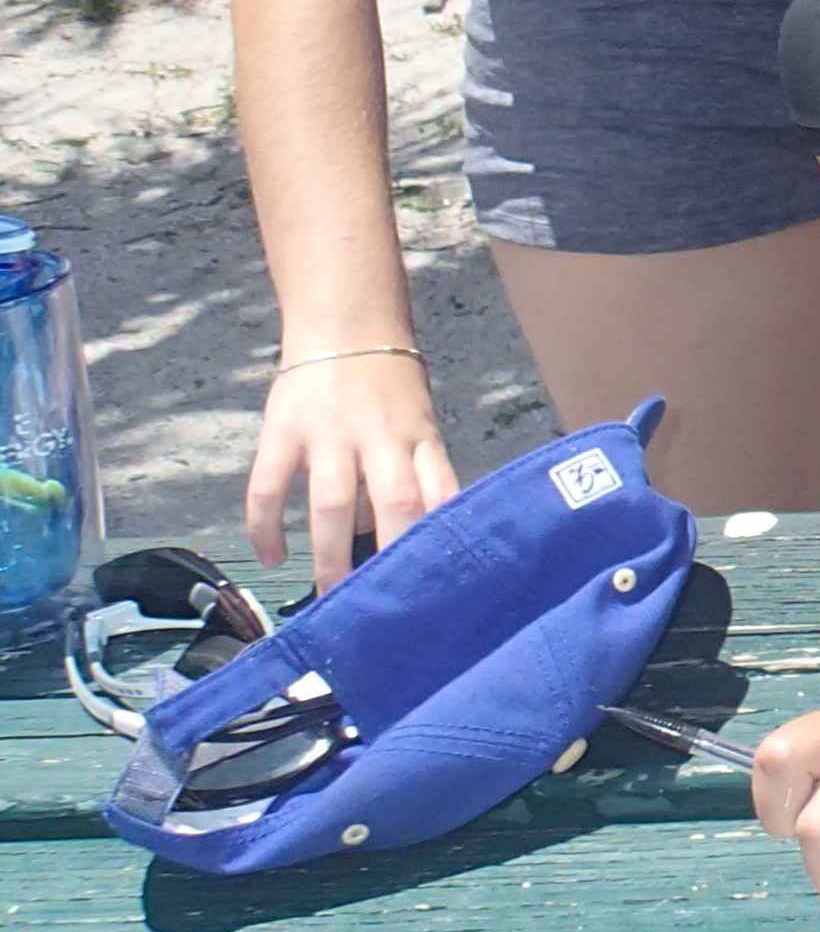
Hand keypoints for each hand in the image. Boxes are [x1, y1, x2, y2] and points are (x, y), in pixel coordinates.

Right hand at [247, 356, 458, 587]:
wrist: (347, 325)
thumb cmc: (392, 391)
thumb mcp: (423, 427)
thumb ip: (424, 477)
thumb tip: (423, 543)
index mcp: (422, 438)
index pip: (441, 496)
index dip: (441, 541)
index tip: (440, 586)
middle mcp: (380, 436)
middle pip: (395, 502)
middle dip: (390, 556)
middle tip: (382, 606)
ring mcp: (329, 432)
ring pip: (332, 502)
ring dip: (331, 553)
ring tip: (328, 594)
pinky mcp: (283, 430)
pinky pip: (268, 486)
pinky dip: (266, 526)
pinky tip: (272, 557)